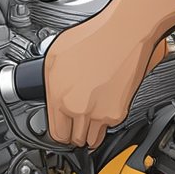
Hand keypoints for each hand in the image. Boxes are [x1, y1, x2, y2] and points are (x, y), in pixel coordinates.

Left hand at [43, 15, 166, 148]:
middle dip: (74, 133)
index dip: (59, 132)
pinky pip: (109, 126)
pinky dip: (106, 121)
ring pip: (92, 139)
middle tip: (75, 124)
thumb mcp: (55, 57)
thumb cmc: (93, 38)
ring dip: (89, 132)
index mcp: (59, 97)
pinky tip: (103, 105)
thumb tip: (50, 95)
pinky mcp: (118, 112)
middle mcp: (78, 109)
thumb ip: (50, 82)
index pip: (56, 134)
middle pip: (74, 140)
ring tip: (89, 118)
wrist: (124, 34)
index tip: (61, 130)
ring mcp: (100, 113)